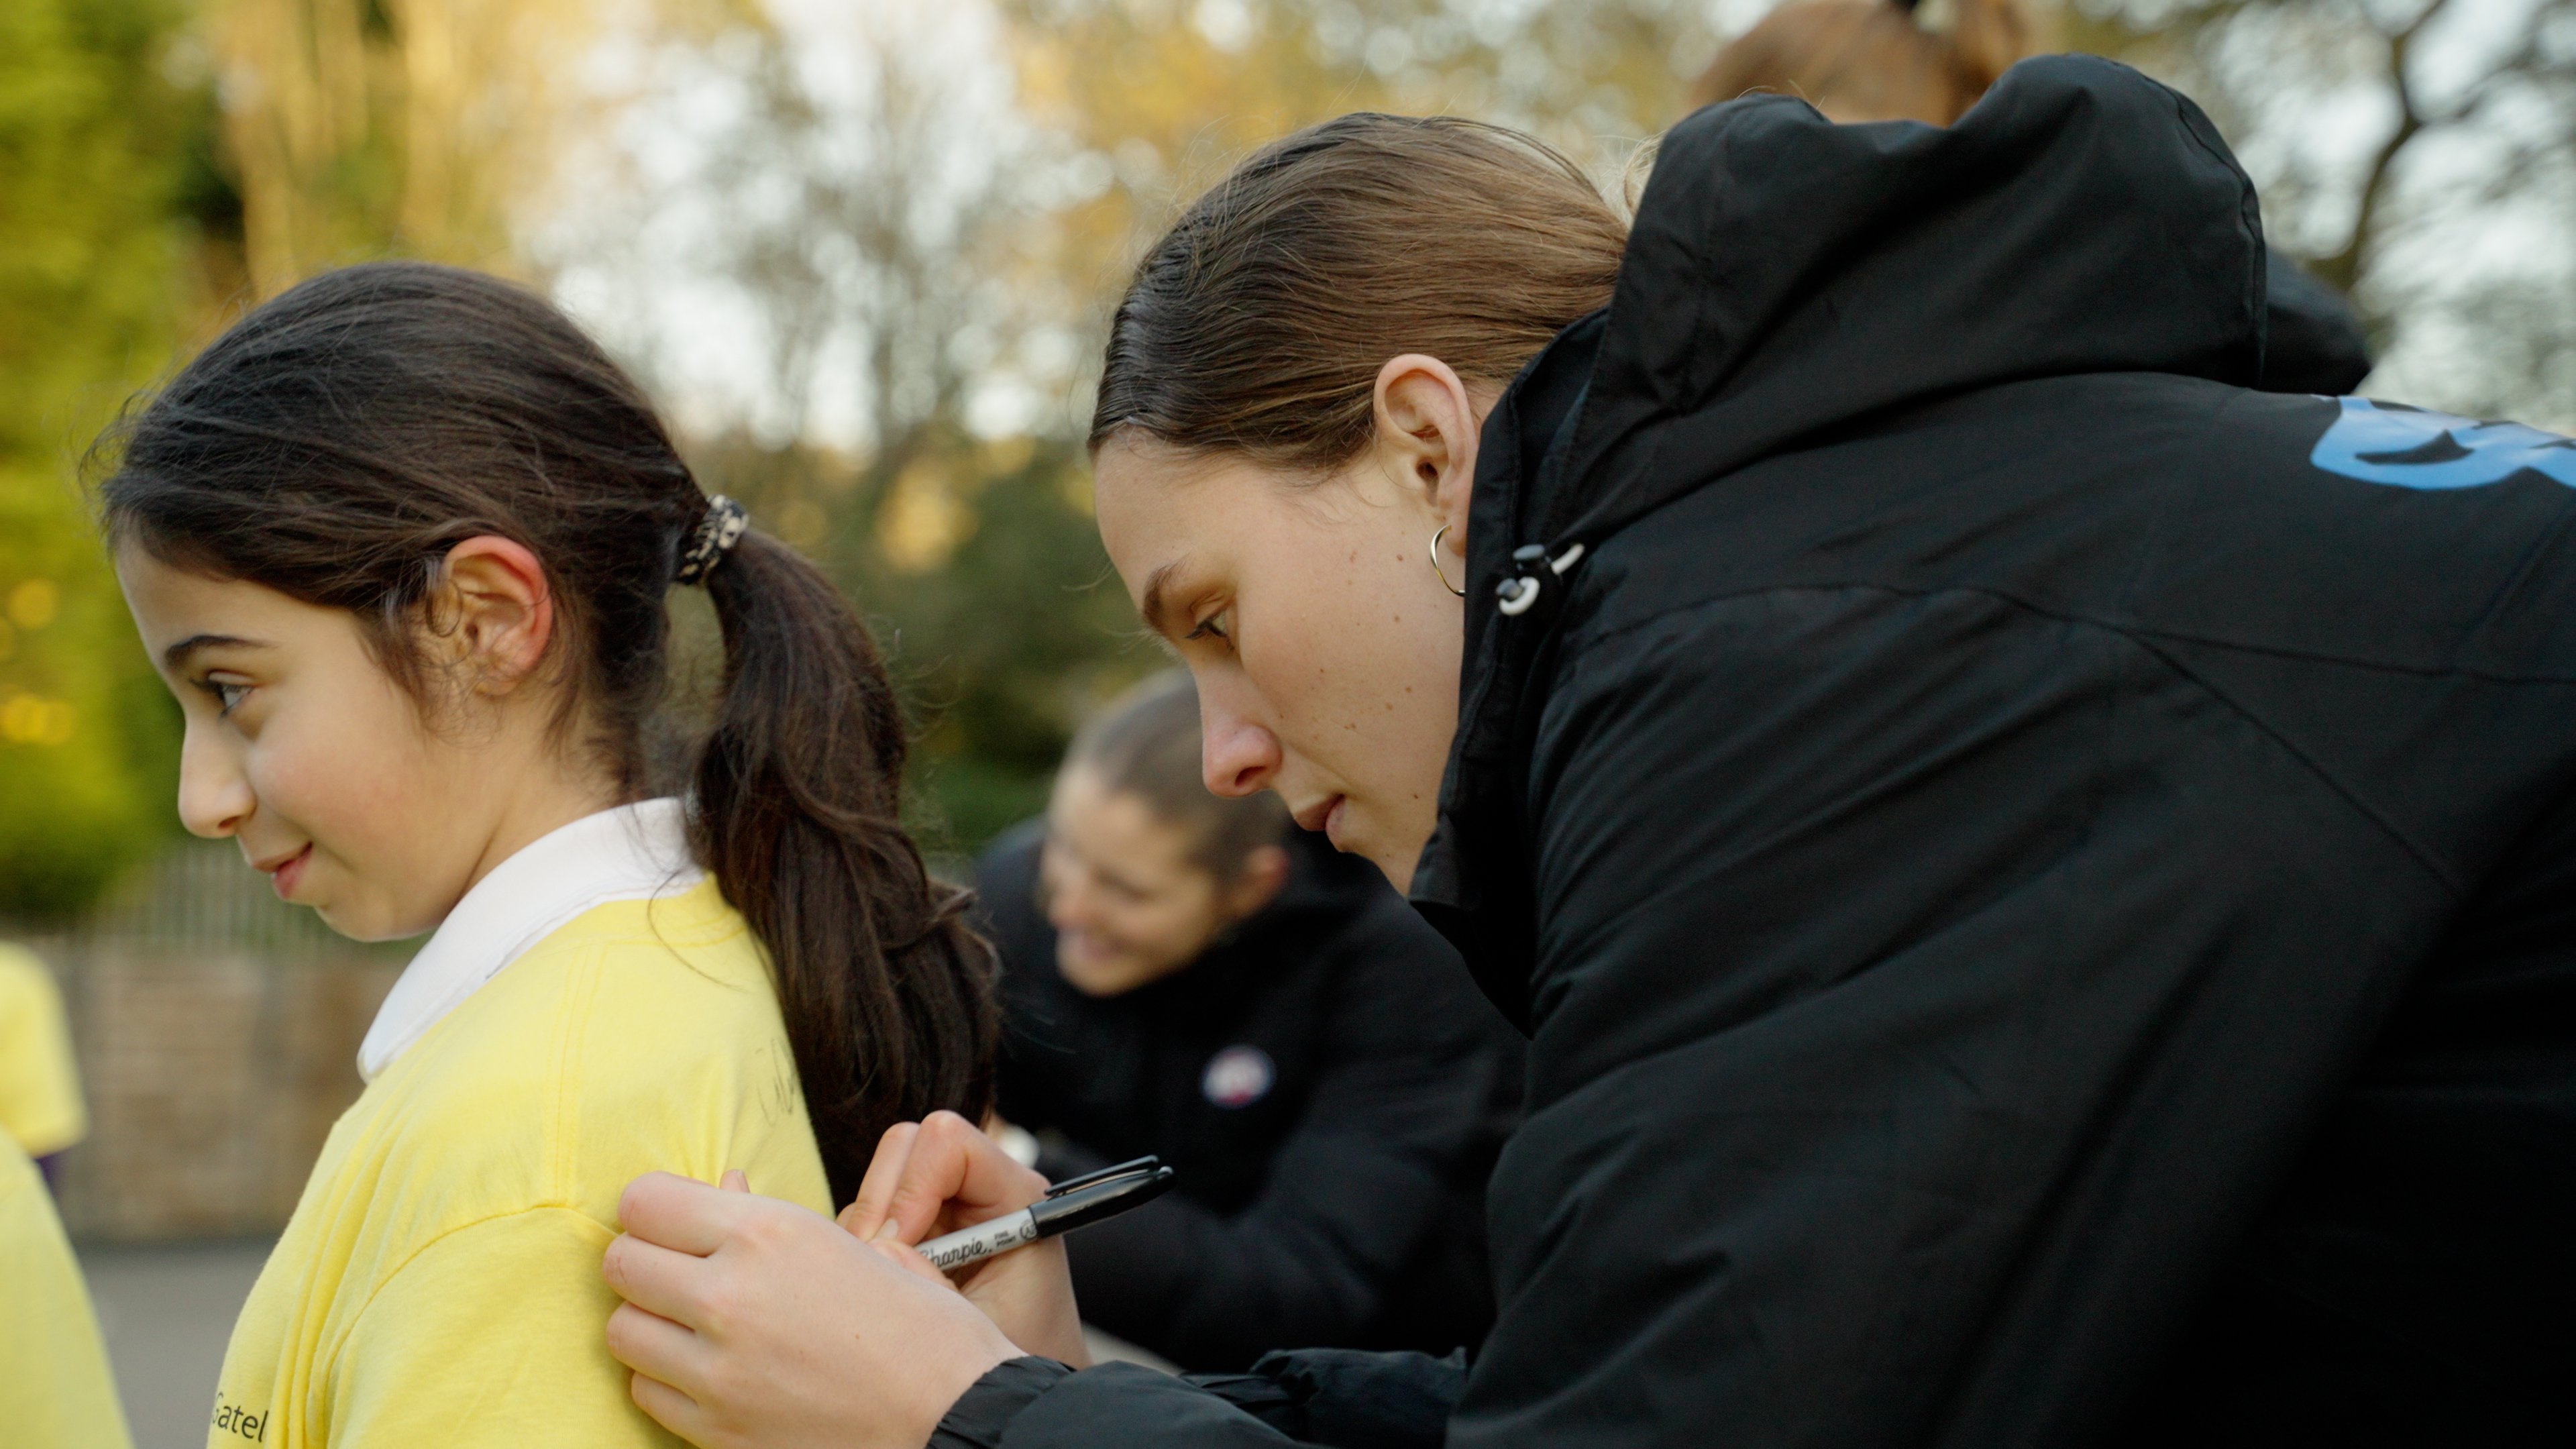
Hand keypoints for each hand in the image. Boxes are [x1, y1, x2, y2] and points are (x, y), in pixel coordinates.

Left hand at [602, 1171, 1015, 1448]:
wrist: (957, 1419)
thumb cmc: (923, 1330)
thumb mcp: (860, 1247)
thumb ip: (773, 1216)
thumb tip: (722, 1188)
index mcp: (770, 1235)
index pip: (642, 1203)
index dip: (654, 1208)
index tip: (674, 1219)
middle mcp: (731, 1297)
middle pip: (620, 1263)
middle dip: (646, 1260)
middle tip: (682, 1269)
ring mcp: (717, 1371)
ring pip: (622, 1330)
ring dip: (651, 1321)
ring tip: (697, 1323)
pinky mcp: (716, 1430)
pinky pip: (647, 1393)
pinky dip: (667, 1379)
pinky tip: (712, 1371)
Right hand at [841, 1111, 1089, 1366]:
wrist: (1023, 1386)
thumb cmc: (1020, 1355)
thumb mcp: (981, 1327)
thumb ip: (930, 1284)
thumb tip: (876, 1245)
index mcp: (1017, 1198)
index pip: (949, 1143)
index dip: (912, 1189)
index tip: (898, 1247)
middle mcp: (981, 1189)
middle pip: (906, 1145)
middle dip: (879, 1207)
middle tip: (878, 1269)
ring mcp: (946, 1206)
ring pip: (879, 1179)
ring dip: (867, 1231)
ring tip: (888, 1287)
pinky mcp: (919, 1228)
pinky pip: (869, 1216)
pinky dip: (861, 1247)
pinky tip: (887, 1288)